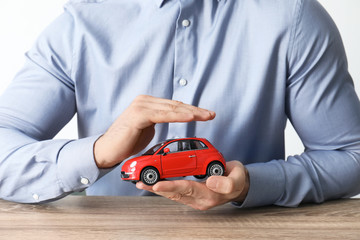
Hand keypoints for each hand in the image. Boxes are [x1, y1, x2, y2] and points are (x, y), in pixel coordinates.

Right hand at [93, 95, 215, 167]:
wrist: (108, 150)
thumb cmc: (127, 141)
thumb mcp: (148, 128)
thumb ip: (159, 120)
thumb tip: (173, 117)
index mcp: (148, 103)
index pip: (174, 106)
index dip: (191, 110)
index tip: (205, 114)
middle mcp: (145, 101)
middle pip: (176, 105)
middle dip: (195, 110)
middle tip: (211, 114)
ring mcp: (141, 106)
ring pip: (172, 109)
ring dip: (191, 113)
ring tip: (206, 116)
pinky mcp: (139, 115)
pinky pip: (163, 115)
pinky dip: (178, 116)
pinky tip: (190, 117)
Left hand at [136, 161, 249, 209]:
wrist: (239, 184)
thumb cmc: (237, 179)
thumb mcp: (237, 180)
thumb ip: (226, 183)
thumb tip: (210, 182)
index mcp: (208, 195)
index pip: (186, 189)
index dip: (171, 186)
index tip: (156, 184)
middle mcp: (199, 199)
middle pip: (174, 193)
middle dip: (156, 188)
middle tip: (140, 183)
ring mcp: (195, 198)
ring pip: (172, 193)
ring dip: (156, 188)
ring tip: (141, 183)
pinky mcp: (192, 194)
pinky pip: (175, 192)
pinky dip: (164, 187)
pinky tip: (154, 183)